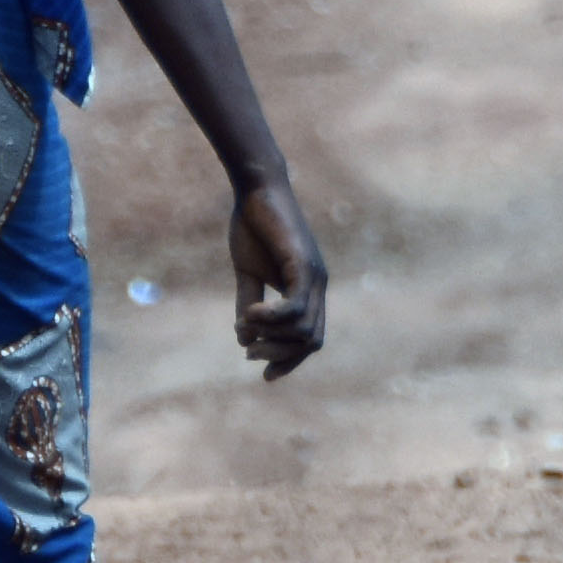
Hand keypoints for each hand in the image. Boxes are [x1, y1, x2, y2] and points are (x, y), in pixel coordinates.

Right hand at [228, 179, 326, 380]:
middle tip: (250, 353)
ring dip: (271, 336)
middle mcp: (318, 285)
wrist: (257, 189)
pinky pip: (295, 307)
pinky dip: (272, 318)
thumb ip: (250, 305)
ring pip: (304, 329)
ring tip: (244, 325)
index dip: (289, 360)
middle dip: (279, 354)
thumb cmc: (254, 227)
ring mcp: (313, 275)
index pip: (310, 338)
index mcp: (308, 289)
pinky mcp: (302, 264)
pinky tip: (249, 314)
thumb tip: (244, 340)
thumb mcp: (248, 274)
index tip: (264, 372)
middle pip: (311, 341)